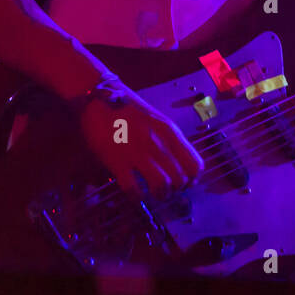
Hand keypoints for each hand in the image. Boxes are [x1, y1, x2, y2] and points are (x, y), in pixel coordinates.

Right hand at [77, 82, 205, 201]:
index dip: (193, 179)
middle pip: (180, 179)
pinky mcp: (117, 161)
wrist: (99, 98)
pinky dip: (137, 196)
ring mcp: (138, 153)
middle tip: (169, 190)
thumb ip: (170, 140)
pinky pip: (133, 188)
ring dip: (160, 195)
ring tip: (155, 194)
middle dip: (176, 190)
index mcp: (170, 132)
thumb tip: (181, 164)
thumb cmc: (129, 110)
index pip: (195, 164)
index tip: (186, 183)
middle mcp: (158, 143)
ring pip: (161, 185)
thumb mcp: (158, 121)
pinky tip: (136, 194)